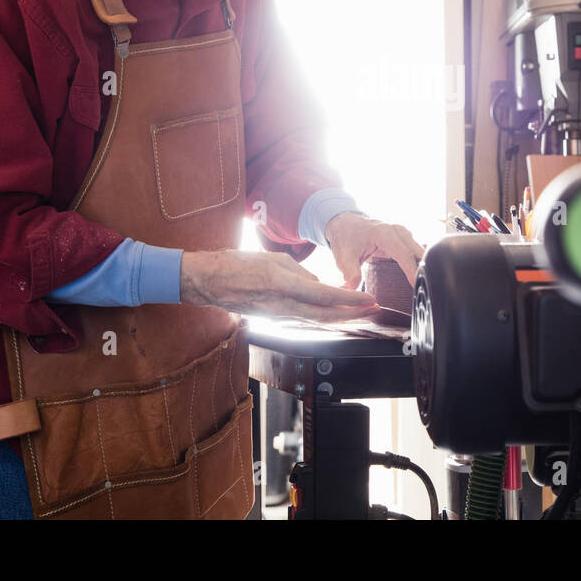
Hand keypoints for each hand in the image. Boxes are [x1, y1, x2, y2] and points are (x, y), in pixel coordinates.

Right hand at [179, 249, 380, 321]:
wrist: (207, 281)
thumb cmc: (235, 264)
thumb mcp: (272, 259)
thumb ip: (299, 272)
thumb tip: (318, 285)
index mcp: (282, 284)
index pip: (324, 295)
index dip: (350, 300)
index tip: (369, 299)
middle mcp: (282, 304)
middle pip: (325, 315)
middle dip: (353, 314)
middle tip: (374, 310)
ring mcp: (277, 314)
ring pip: (315, 320)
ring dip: (340, 318)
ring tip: (360, 314)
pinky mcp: (272, 317)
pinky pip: (301, 319)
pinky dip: (321, 319)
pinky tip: (332, 317)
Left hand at [325, 212, 424, 289]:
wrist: (344, 222)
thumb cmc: (345, 236)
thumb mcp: (344, 256)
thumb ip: (350, 273)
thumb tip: (352, 289)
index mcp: (385, 234)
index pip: (405, 254)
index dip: (412, 271)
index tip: (417, 286)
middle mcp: (397, 231)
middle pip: (418, 251)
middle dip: (424, 270)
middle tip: (425, 289)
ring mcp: (402, 233)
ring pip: (420, 250)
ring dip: (423, 266)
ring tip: (424, 285)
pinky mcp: (403, 238)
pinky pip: (416, 250)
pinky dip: (419, 262)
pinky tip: (419, 276)